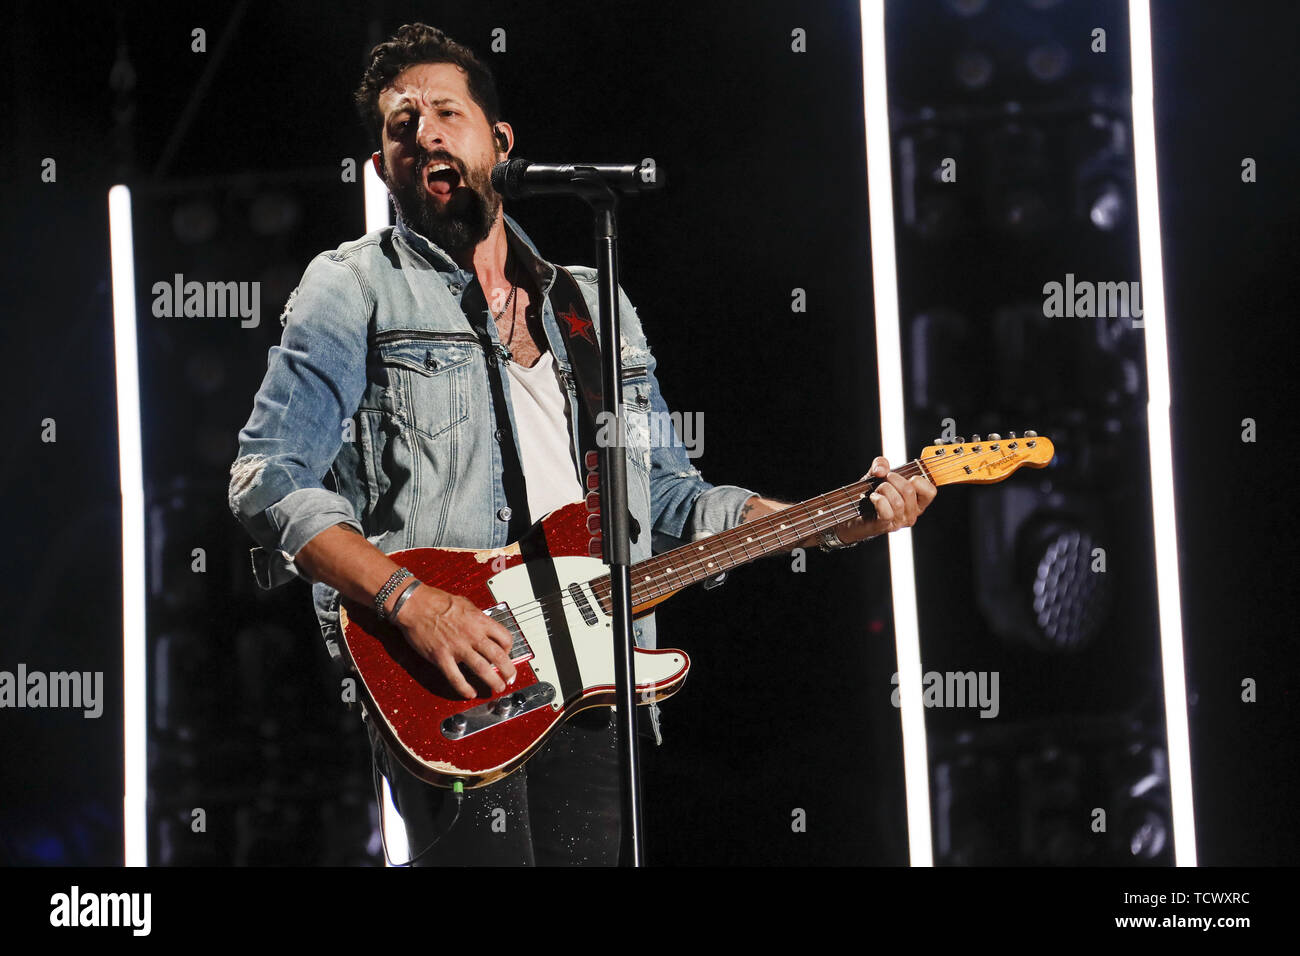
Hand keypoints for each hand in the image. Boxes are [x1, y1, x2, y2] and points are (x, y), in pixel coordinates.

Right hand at [394, 585, 516, 698]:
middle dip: (508, 670)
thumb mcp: (465, 603)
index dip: (509, 648)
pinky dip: (465, 688)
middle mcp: (472, 635)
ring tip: (498, 687)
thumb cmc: (437, 601)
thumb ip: (477, 617)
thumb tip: (485, 624)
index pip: (504, 637)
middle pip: (498, 656)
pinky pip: (456, 677)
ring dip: (493, 681)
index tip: (506, 653)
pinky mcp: (441, 657)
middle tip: (510, 678)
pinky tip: (470, 693)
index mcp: (479, 621)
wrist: (415, 604)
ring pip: (482, 669)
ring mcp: (457, 647)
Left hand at [836, 456, 936, 542]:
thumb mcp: (877, 474)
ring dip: (883, 490)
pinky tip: (873, 498)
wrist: (853, 511)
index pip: (930, 491)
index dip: (918, 479)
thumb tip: (882, 470)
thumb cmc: (870, 494)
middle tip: (884, 480)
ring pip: (898, 501)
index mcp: (917, 502)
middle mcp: (911, 513)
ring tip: (877, 491)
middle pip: (910, 491)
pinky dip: (877, 499)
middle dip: (894, 479)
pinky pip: (886, 510)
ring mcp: (899, 521)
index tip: (905, 477)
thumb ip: (881, 464)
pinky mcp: (885, 525)